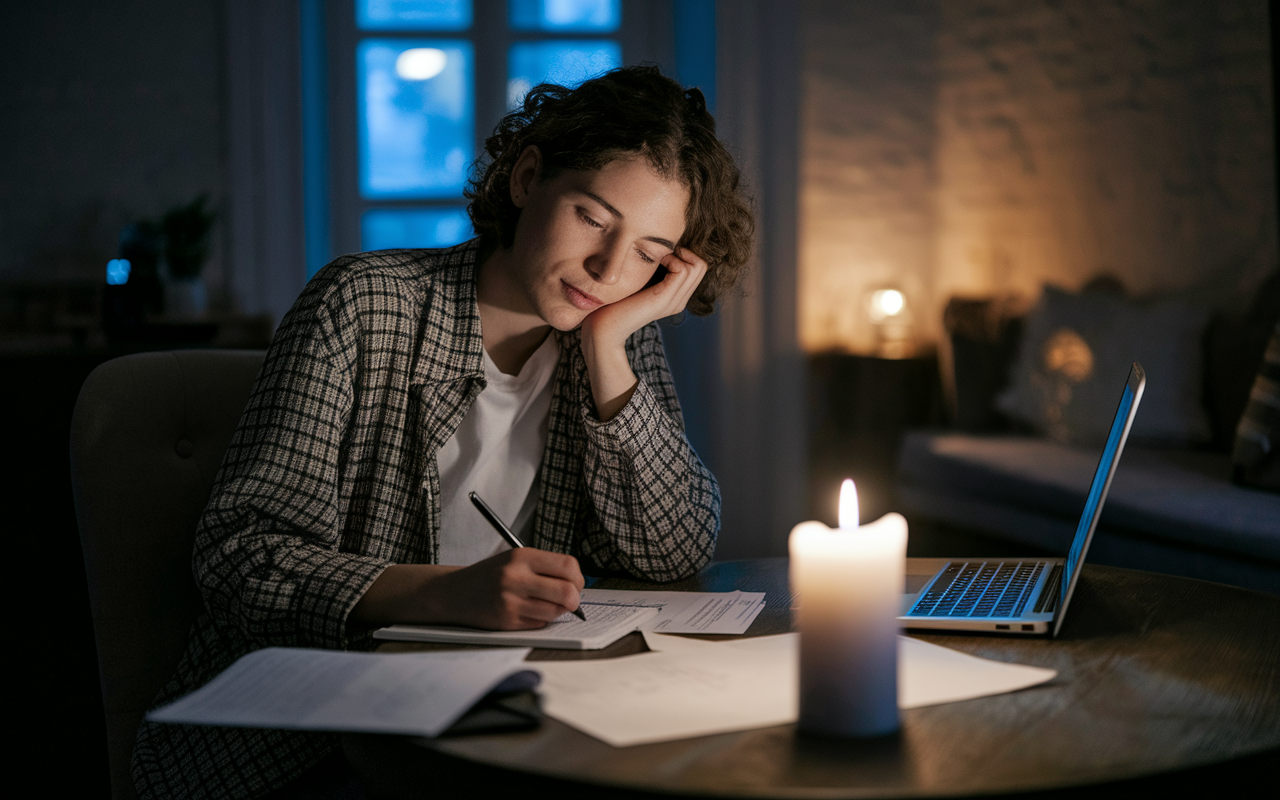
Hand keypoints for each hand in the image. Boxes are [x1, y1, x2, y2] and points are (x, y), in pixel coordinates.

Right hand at [432, 548, 585, 628]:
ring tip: (547, 605)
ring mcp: (511, 600)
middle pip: (567, 591)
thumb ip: (544, 567)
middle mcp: (516, 577)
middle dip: (575, 599)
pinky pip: (540, 623)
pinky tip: (529, 612)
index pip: (568, 565)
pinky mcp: (507, 621)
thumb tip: (578, 584)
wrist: (455, 592)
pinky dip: (542, 619)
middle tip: (571, 600)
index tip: (575, 583)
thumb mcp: (515, 560)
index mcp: (521, 556)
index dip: (578, 577)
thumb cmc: (491, 575)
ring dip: (558, 611)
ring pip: (556, 611)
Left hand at [579, 247, 707, 419]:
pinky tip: (655, 262)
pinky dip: (671, 259)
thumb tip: (660, 248)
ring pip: (697, 266)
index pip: (698, 268)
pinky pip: (683, 269)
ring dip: (677, 254)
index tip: (662, 254)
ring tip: (658, 258)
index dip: (684, 254)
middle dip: (684, 251)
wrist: (602, 327)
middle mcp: (679, 302)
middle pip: (701, 266)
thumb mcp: (638, 282)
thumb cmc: (614, 302)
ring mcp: (674, 302)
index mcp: (675, 298)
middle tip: (661, 254)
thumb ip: (652, 270)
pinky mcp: (664, 299)